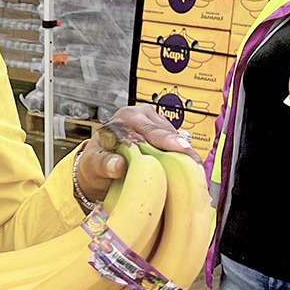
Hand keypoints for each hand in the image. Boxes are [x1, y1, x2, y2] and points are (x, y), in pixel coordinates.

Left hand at [75, 105, 200, 201]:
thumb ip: (103, 164)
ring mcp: (154, 123)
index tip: (180, 148)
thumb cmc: (96, 162)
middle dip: (183, 150)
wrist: (99, 165)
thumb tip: (117, 165)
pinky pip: (177, 145)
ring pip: (176, 138)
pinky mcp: (164, 134)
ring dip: (184, 156)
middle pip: (167, 132)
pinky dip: (183, 159)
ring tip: (194, 173)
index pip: (149, 129)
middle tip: (196, 167)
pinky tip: (189, 172)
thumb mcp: (93, 164)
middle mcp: (141, 116)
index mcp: (124, 119)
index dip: (166, 140)